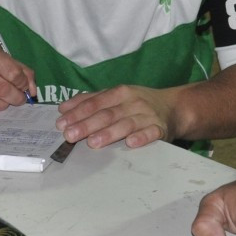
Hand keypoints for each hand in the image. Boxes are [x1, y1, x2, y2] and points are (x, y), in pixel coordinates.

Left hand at [57, 85, 174, 148]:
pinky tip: (131, 143)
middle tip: (69, 135)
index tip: (61, 123)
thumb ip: (91, 100)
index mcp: (120, 92)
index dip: (78, 112)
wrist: (174, 107)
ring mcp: (147, 115)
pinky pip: (151, 133)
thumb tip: (64, 108)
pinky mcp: (161, 128)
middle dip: (87, 124)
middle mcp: (133, 102)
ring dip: (109, 133)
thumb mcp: (117, 96)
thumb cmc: (138, 103)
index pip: (95, 102)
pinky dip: (141, 137)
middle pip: (107, 114)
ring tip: (93, 142)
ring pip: (126, 123)